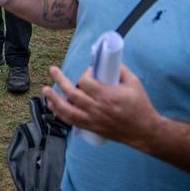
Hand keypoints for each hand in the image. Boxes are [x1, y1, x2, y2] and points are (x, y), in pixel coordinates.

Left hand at [42, 64, 159, 148]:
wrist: (144, 131)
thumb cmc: (140, 106)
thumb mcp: (134, 83)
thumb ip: (121, 70)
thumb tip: (110, 60)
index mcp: (107, 96)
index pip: (86, 82)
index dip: (85, 74)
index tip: (90, 71)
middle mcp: (97, 108)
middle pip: (72, 94)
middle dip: (60, 80)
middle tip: (53, 70)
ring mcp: (93, 120)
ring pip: (67, 110)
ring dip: (54, 99)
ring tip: (45, 90)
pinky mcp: (92, 127)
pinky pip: (72, 121)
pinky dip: (60, 114)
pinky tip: (53, 107)